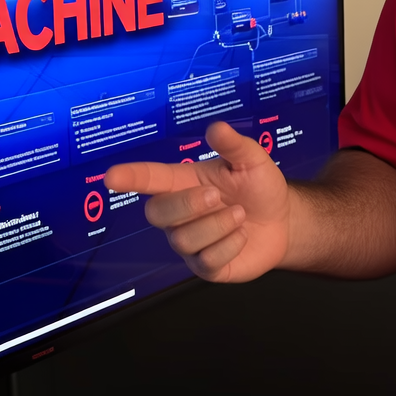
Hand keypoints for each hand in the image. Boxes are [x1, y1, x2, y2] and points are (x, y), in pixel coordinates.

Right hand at [105, 120, 291, 282]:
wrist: (283, 221)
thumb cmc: (259, 188)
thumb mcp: (252, 160)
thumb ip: (234, 145)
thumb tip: (216, 128)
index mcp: (184, 183)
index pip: (150, 179)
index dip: (130, 178)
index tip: (112, 176)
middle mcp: (180, 215)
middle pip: (157, 213)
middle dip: (187, 204)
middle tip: (217, 196)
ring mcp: (191, 242)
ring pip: (184, 239)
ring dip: (218, 224)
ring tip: (240, 214)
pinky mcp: (206, 267)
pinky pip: (207, 260)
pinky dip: (230, 245)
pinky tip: (242, 235)